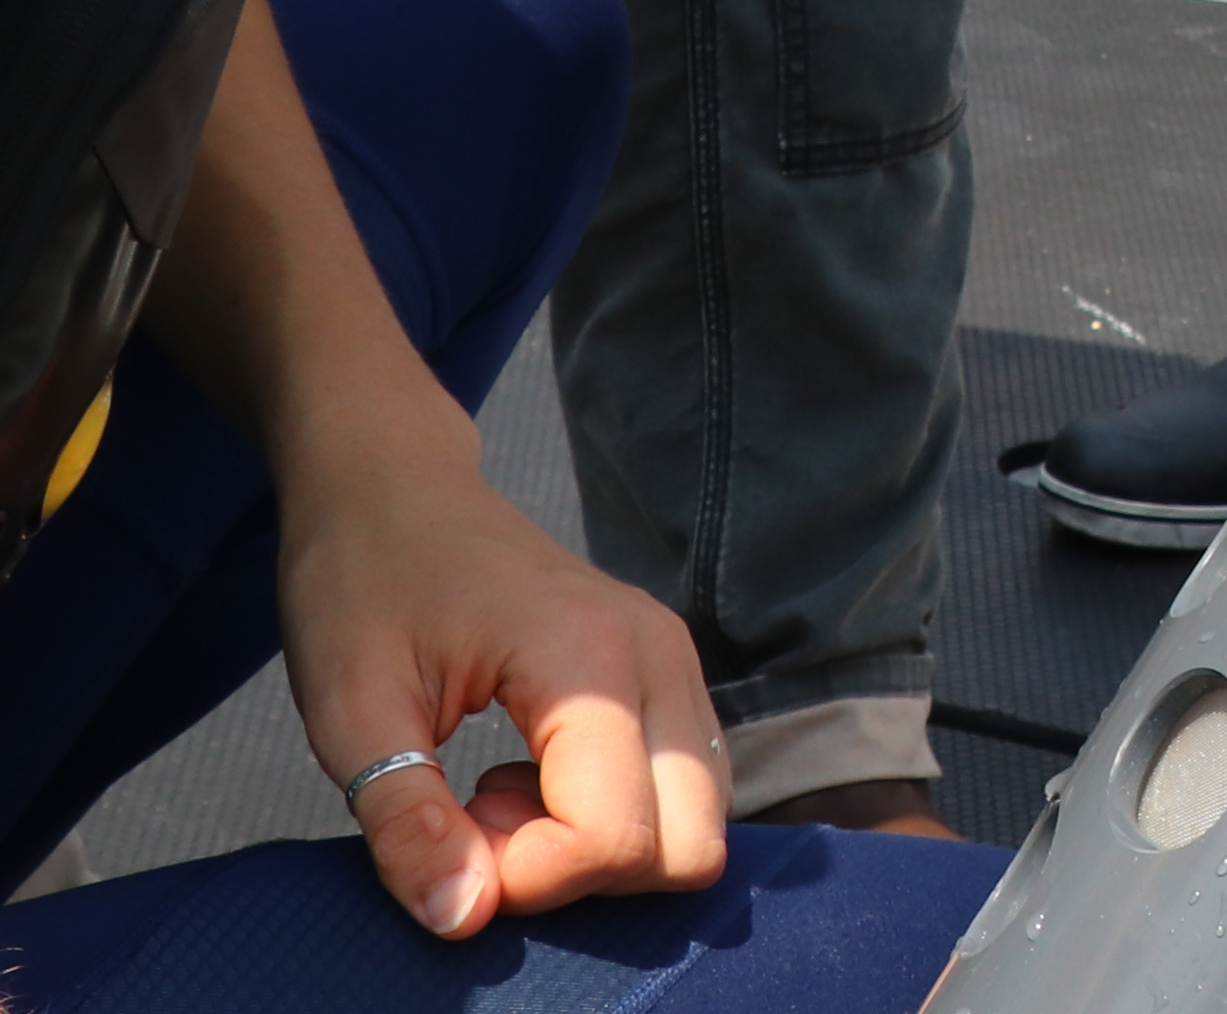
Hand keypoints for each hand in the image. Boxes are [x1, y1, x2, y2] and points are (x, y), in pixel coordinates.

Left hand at [278, 399, 725, 940]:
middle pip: (693, 840)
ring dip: (598, 847)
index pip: (620, 835)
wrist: (393, 487)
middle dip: (585, 874)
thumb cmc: (361, 583)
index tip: (451, 839)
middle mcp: (659, 650)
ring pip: (698, 818)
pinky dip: (613, 815)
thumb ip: (406, 821)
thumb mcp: (350, 709)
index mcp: (589, 653)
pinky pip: (679, 782)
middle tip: (484, 827)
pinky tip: (528, 777)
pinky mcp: (663, 667)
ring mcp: (671, 654)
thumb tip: (464, 918)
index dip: (531, 880)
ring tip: (496, 799)